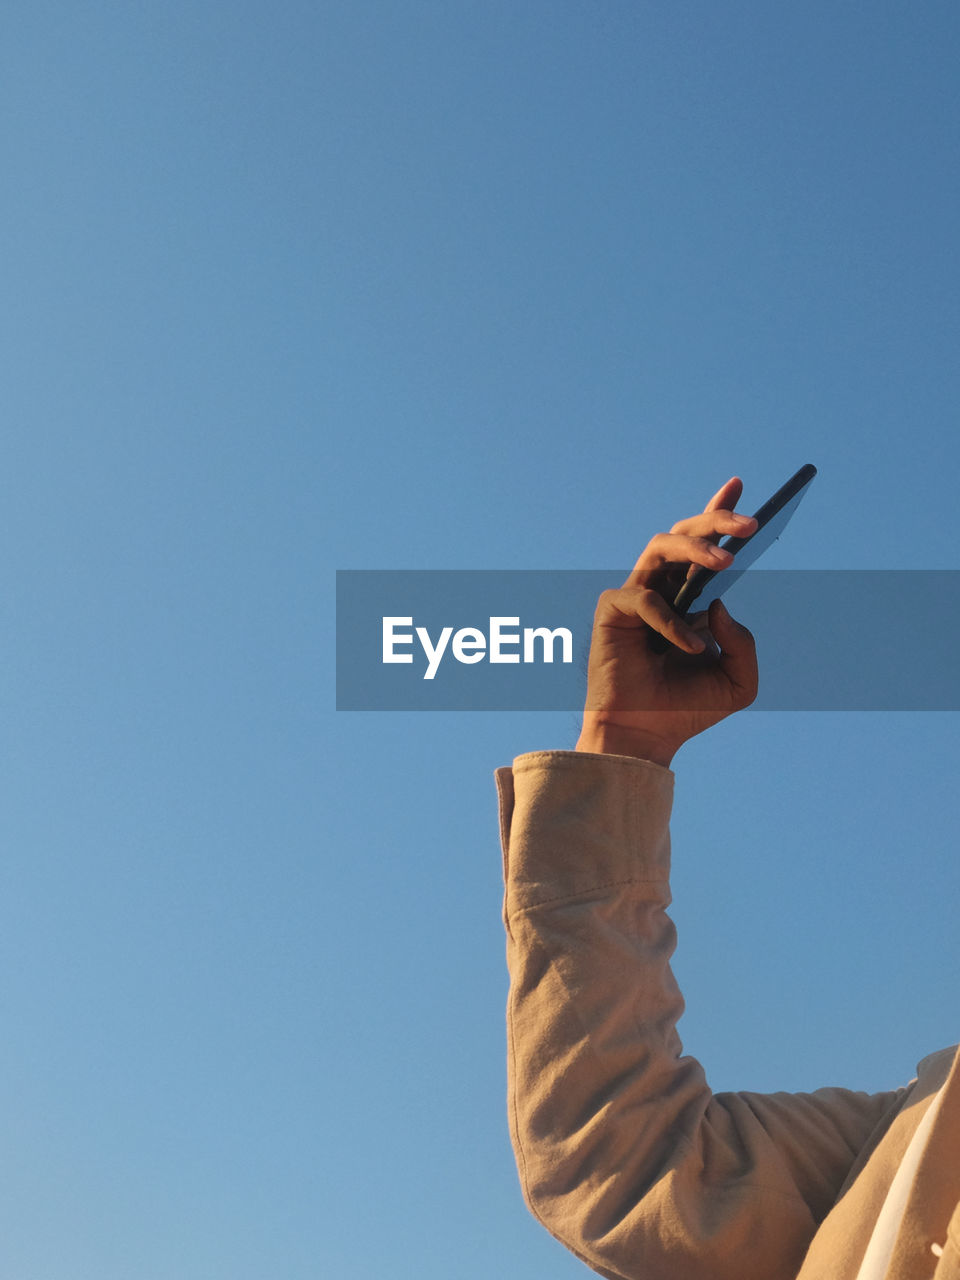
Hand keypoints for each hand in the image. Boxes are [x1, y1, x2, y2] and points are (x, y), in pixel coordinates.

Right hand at [575, 478, 759, 766]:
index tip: (739, 484)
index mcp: (690, 599)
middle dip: (717, 520)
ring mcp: (635, 597)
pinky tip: (687, 649)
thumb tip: (720, 602)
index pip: (704, 546)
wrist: (645, 738)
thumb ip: (743, 641)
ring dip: (697, 548)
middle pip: (684, 535)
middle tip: (751, 524)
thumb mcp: (739, 680)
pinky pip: (645, 599)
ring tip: (727, 562)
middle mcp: (662, 590)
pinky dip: (671, 622)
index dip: (718, 513)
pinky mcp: (612, 611)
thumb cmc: (686, 709)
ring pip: (660, 546)